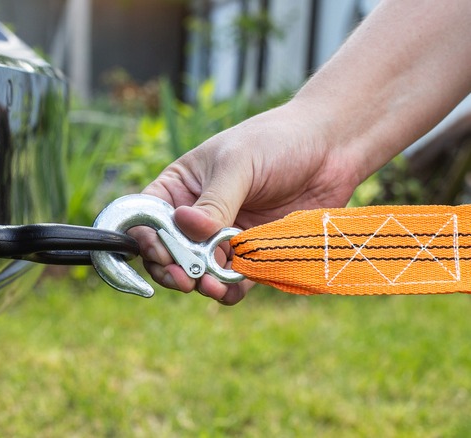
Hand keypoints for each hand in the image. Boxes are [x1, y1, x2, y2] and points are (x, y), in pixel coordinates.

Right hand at [131, 102, 361, 303]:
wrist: (332, 148)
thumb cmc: (277, 141)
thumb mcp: (238, 164)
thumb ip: (214, 201)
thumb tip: (186, 227)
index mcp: (181, 187)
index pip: (149, 218)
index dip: (148, 238)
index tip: (161, 252)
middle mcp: (198, 215)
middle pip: (170, 251)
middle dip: (173, 268)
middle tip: (186, 278)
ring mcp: (224, 236)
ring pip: (200, 270)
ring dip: (202, 282)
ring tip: (212, 286)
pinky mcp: (253, 253)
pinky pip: (234, 279)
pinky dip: (230, 289)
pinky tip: (231, 289)